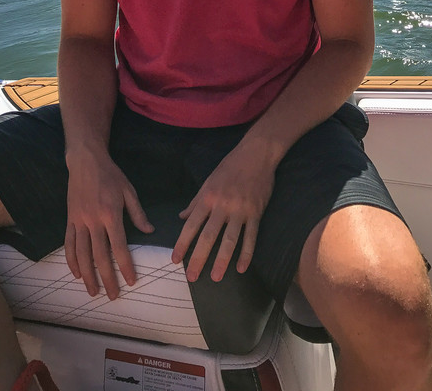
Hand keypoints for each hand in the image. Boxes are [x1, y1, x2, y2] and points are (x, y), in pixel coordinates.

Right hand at [64, 149, 152, 299]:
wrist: (85, 160)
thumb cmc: (111, 175)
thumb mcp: (129, 190)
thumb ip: (138, 213)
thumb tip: (150, 231)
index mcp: (111, 214)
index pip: (119, 246)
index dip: (125, 266)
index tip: (131, 281)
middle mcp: (93, 221)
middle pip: (100, 256)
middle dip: (107, 278)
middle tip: (113, 296)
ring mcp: (79, 221)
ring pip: (82, 254)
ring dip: (88, 275)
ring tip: (93, 292)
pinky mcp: (70, 219)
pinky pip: (69, 244)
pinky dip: (71, 261)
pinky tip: (77, 273)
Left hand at [171, 141, 275, 282]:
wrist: (256, 155)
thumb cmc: (230, 167)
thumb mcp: (208, 181)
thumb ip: (195, 201)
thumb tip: (181, 217)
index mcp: (207, 197)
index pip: (191, 225)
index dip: (182, 243)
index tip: (175, 260)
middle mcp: (222, 205)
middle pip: (208, 236)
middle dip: (199, 258)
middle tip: (191, 277)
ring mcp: (240, 210)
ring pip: (229, 239)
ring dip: (222, 260)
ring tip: (216, 277)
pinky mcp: (256, 213)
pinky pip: (251, 237)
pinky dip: (246, 253)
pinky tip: (241, 268)